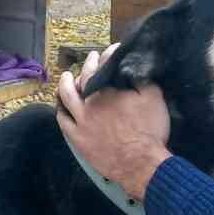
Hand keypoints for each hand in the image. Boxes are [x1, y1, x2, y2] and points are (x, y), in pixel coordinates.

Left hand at [56, 53, 171, 202]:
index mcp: (107, 90)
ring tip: (67, 77)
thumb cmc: (150, 130)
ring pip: (66, 97)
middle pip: (82, 77)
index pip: (102, 65)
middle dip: (87, 64)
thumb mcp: (153, 97)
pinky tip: (61, 106)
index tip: (111, 50)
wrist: (141, 164)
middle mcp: (89, 102)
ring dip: (65, 84)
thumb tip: (131, 63)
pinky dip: (61, 109)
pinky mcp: (77, 138)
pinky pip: (63, 121)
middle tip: (91, 58)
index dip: (106, 55)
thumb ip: (140, 78)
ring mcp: (81, 122)